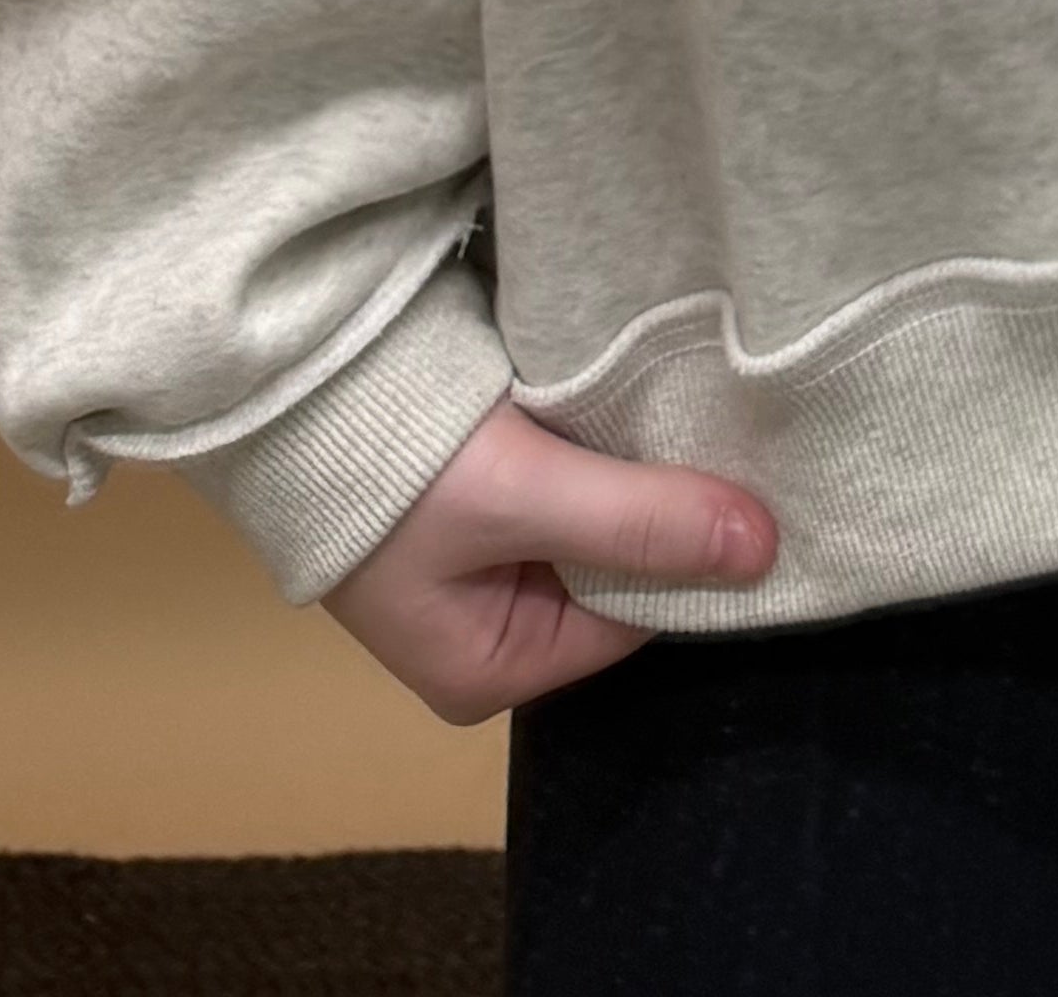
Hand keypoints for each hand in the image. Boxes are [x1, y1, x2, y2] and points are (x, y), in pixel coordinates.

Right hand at [322, 398, 777, 723]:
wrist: (292, 383)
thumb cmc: (393, 467)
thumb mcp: (522, 497)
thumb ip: (640, 523)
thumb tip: (765, 549)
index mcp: (488, 673)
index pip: (632, 621)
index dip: (689, 556)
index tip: (747, 486)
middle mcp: (486, 634)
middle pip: (618, 574)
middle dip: (662, 511)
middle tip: (727, 435)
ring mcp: (477, 569)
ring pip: (598, 523)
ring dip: (631, 469)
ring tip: (689, 408)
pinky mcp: (475, 504)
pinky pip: (566, 485)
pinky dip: (596, 443)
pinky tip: (633, 396)